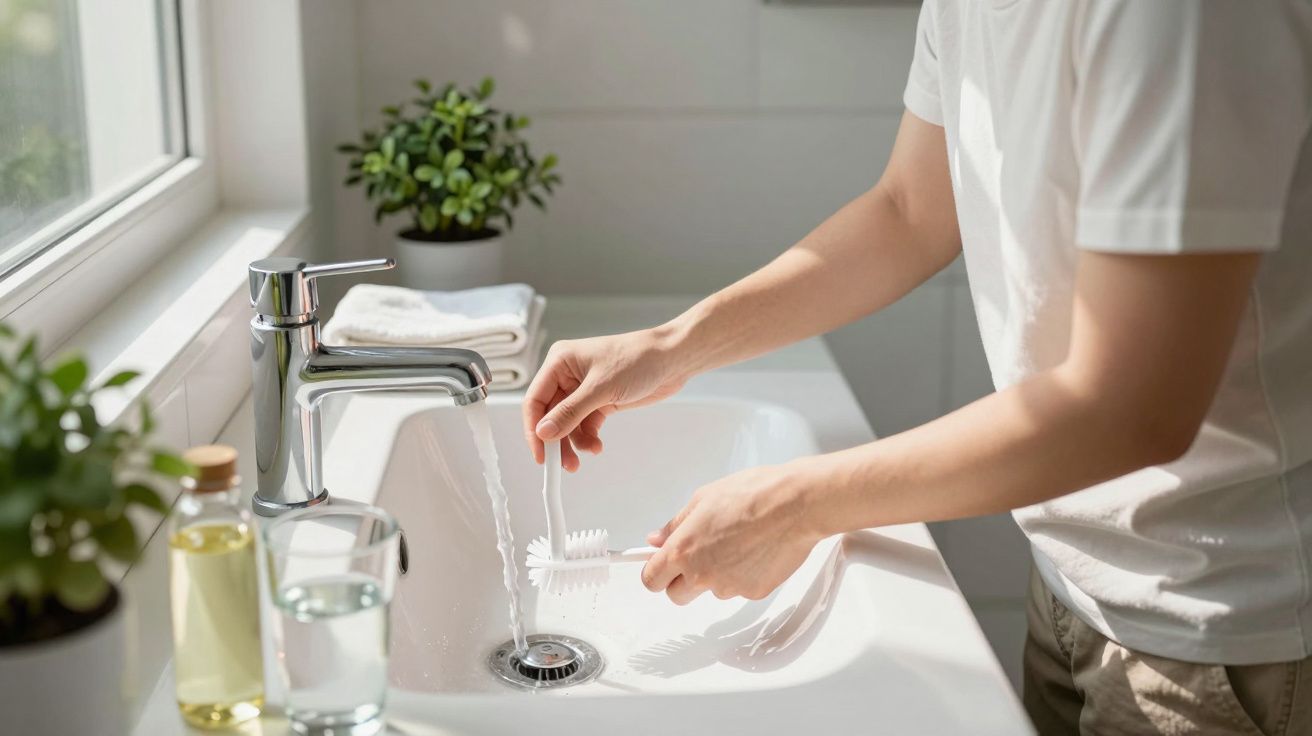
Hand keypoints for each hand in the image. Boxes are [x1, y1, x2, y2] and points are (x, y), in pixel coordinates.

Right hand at [523, 327, 689, 470]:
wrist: (673, 358)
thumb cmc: (638, 358)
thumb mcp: (601, 388)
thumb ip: (570, 413)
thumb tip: (544, 432)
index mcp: (560, 362)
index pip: (535, 400)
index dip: (534, 429)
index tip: (540, 454)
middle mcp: (568, 375)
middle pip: (551, 415)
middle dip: (557, 440)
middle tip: (563, 465)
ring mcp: (584, 389)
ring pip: (568, 423)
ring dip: (575, 442)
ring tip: (588, 454)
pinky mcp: (600, 400)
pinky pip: (585, 424)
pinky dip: (588, 437)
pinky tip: (596, 445)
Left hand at [640, 462, 823, 604]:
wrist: (795, 505)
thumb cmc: (754, 494)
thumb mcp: (704, 498)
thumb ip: (676, 525)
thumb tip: (657, 539)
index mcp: (683, 549)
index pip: (651, 579)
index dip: (654, 573)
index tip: (659, 567)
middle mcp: (702, 574)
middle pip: (677, 595)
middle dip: (681, 581)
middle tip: (697, 557)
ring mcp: (728, 587)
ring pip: (711, 590)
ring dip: (716, 575)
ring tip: (737, 543)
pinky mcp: (753, 593)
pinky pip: (739, 589)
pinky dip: (742, 576)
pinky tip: (754, 551)